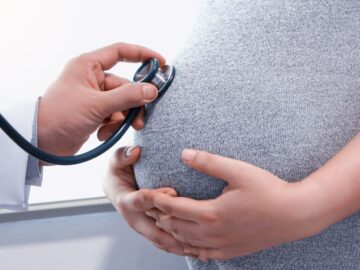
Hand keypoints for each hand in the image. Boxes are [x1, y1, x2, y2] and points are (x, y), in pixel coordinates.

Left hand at [38, 42, 164, 156]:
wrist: (41, 143)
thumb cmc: (60, 116)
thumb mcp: (97, 105)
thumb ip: (127, 97)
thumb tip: (152, 90)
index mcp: (88, 66)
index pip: (120, 52)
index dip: (142, 55)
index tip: (160, 63)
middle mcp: (91, 79)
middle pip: (125, 85)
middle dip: (133, 102)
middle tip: (140, 118)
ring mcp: (94, 97)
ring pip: (122, 103)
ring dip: (123, 117)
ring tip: (117, 129)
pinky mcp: (94, 113)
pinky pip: (114, 115)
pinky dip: (113, 125)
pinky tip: (103, 134)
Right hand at [103, 146, 188, 255]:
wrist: (117, 187)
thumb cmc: (118, 172)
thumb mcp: (116, 161)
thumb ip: (122, 155)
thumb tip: (135, 152)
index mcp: (125, 201)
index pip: (141, 201)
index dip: (156, 197)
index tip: (173, 191)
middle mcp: (134, 218)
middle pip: (155, 230)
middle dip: (175, 231)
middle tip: (195, 229)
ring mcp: (143, 227)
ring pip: (162, 241)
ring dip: (180, 245)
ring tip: (202, 246)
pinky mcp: (151, 231)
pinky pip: (165, 244)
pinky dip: (180, 248)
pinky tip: (198, 250)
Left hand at [145, 149, 324, 259]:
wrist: (295, 215)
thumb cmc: (268, 190)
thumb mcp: (238, 170)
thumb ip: (208, 162)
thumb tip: (184, 153)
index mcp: (211, 213)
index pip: (172, 208)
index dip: (156, 199)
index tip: (146, 192)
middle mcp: (212, 233)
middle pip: (173, 226)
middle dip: (159, 215)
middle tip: (151, 204)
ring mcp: (221, 245)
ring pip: (184, 242)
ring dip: (169, 231)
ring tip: (161, 219)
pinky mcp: (229, 251)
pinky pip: (200, 253)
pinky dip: (186, 246)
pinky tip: (184, 240)